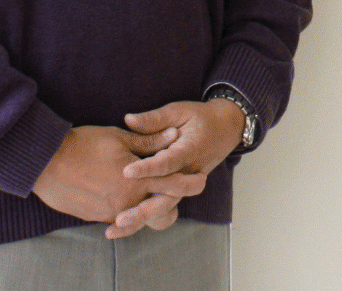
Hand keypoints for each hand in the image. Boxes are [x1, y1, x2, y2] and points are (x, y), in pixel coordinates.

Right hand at [31, 126, 206, 237]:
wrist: (45, 163)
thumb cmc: (83, 144)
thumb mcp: (120, 138)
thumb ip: (149, 142)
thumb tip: (174, 136)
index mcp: (137, 180)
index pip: (174, 185)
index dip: (190, 183)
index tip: (201, 180)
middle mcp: (127, 201)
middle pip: (161, 209)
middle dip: (172, 201)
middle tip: (177, 191)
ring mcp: (110, 212)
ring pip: (138, 215)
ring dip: (147, 206)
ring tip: (151, 195)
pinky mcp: (95, 216)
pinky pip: (118, 215)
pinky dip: (125, 208)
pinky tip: (124, 197)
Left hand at [105, 100, 245, 235]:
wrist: (226, 129)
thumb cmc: (200, 118)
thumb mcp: (180, 111)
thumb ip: (155, 119)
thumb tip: (128, 119)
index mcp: (188, 151)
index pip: (167, 163)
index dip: (147, 168)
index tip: (126, 172)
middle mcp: (187, 174)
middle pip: (166, 198)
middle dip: (142, 210)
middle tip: (119, 219)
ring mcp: (184, 186)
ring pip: (164, 209)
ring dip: (140, 220)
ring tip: (115, 229)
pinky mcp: (177, 191)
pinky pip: (162, 209)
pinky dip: (143, 219)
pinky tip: (119, 227)